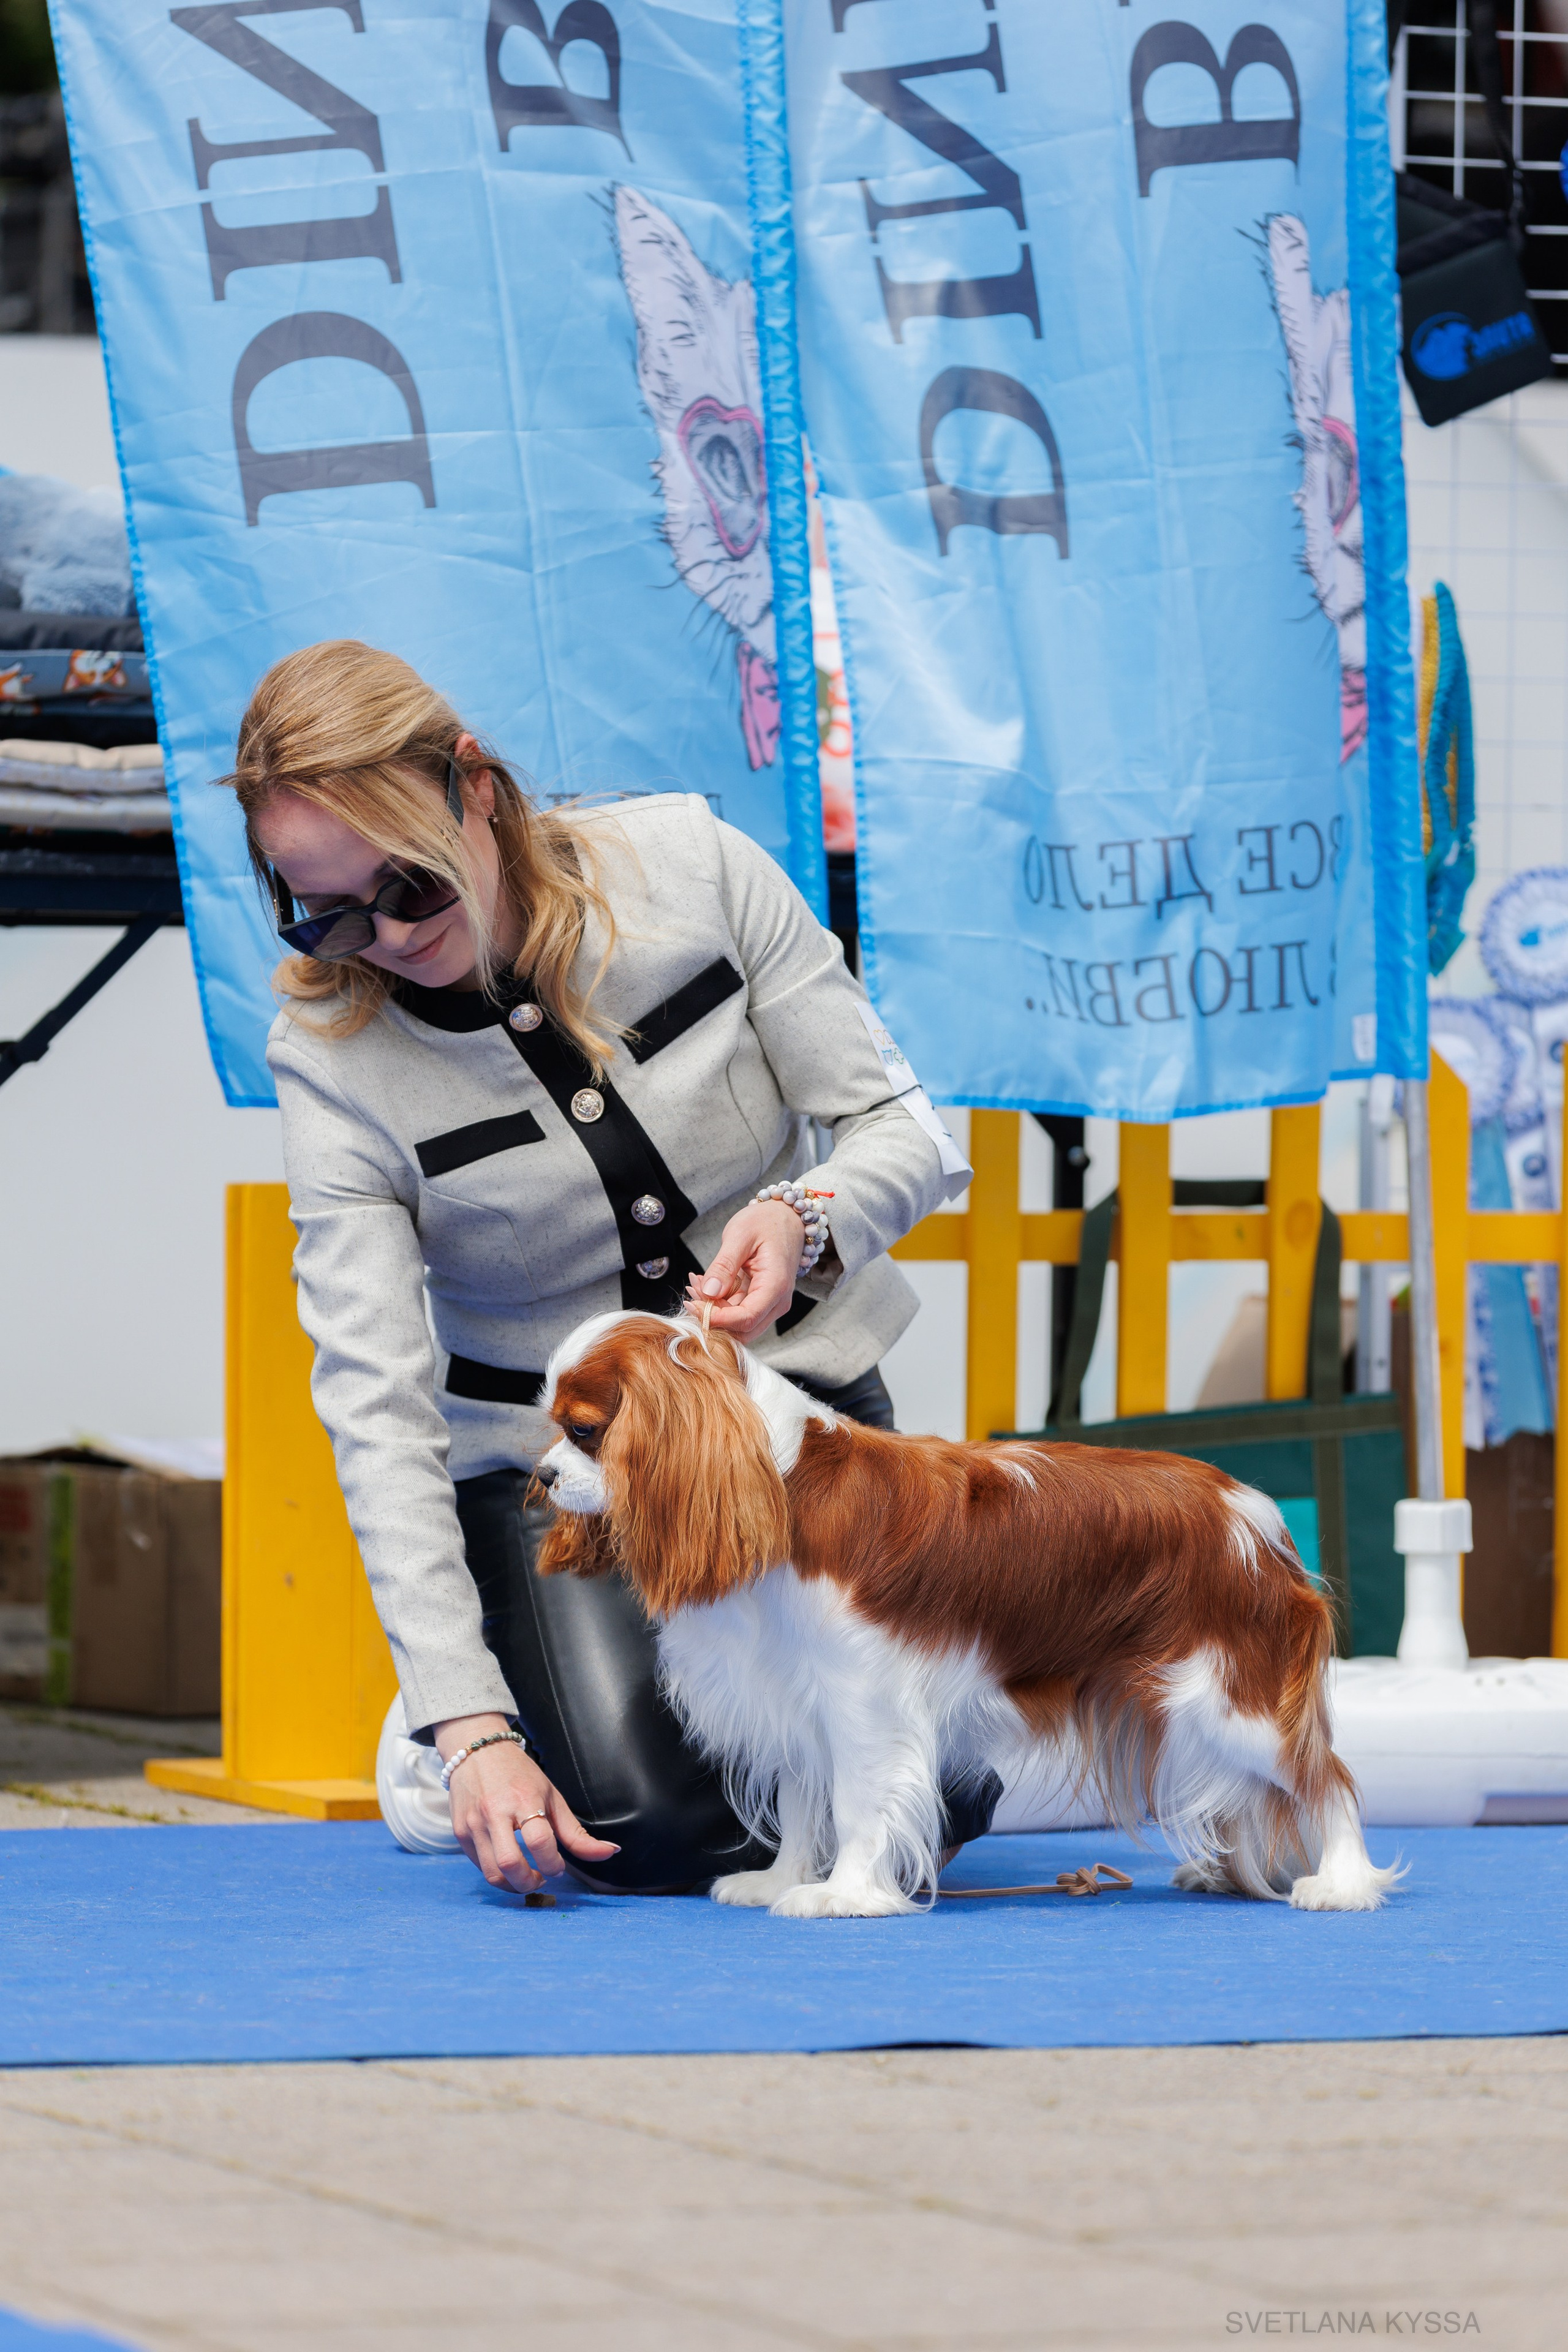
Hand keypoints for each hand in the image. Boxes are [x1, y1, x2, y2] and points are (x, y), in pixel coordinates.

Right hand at [434, 1713, 619, 1893]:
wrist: (477, 1752)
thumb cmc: (520, 1775)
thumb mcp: (552, 1797)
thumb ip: (576, 1833)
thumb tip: (611, 1853)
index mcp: (523, 1798)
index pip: (540, 1841)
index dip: (553, 1864)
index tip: (557, 1867)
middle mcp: (494, 1811)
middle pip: (510, 1864)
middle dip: (529, 1883)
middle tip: (540, 1879)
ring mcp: (473, 1823)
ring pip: (491, 1873)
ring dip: (513, 1886)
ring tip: (525, 1877)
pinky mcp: (459, 1832)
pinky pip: (479, 1866)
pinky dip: (496, 1874)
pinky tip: (508, 1865)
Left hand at [688, 1199, 804, 1341]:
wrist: (787, 1218)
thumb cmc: (767, 1222)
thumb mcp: (740, 1235)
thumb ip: (724, 1265)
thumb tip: (709, 1292)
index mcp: (776, 1286)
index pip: (745, 1319)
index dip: (716, 1319)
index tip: (693, 1304)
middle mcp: (777, 1302)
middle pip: (742, 1330)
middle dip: (713, 1318)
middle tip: (692, 1292)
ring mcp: (770, 1304)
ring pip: (737, 1324)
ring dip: (713, 1310)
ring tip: (697, 1282)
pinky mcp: (762, 1301)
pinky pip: (737, 1312)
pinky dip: (719, 1303)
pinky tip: (706, 1283)